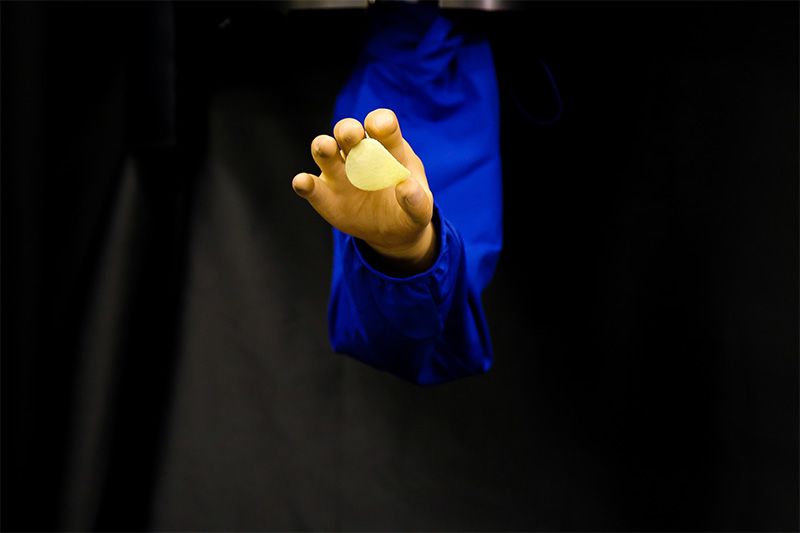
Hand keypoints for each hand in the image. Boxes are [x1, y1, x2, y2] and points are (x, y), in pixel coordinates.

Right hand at [292, 109, 435, 274]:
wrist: (392, 233)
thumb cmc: (408, 210)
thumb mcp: (420, 209)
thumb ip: (417, 200)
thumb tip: (406, 187)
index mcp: (388, 147)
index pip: (382, 124)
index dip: (380, 122)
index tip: (381, 127)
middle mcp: (359, 153)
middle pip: (348, 131)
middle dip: (348, 130)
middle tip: (351, 135)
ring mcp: (339, 172)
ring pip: (324, 150)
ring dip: (323, 146)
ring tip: (326, 148)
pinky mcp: (324, 194)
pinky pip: (312, 186)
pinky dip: (305, 183)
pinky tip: (303, 183)